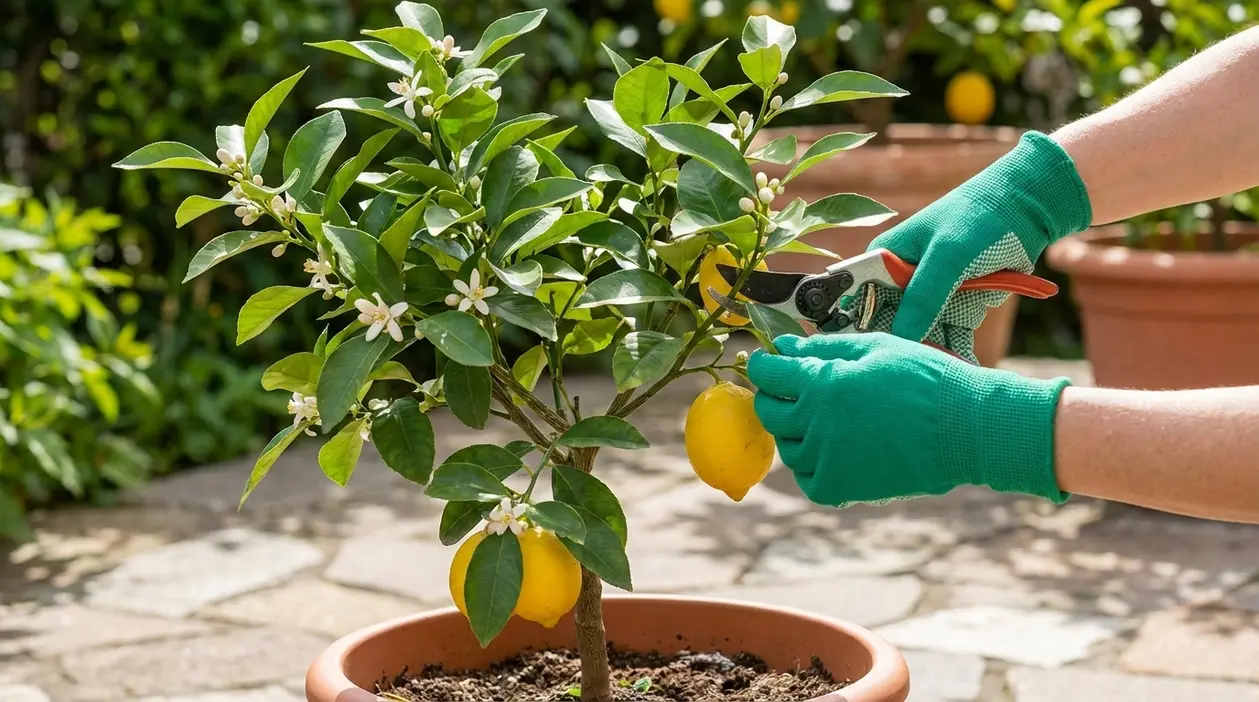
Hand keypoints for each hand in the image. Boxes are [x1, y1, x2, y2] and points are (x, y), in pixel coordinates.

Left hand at [747, 333, 1070, 506]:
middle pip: (768, 412)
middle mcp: (815, 423)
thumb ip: (825, 347)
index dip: (763, 365)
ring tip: (823, 420)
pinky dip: (812, 465)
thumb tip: (786, 347)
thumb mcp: (875, 348)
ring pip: (787, 447)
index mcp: (821, 383)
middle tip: (790, 390)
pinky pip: (807, 478)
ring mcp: (824, 459)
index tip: (767, 363)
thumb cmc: (925, 379)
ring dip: (794, 432)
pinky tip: (833, 450)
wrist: (965, 428)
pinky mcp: (839, 488)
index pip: (768, 373)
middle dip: (772, 397)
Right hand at [862, 131, 1091, 360]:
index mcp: (885, 259)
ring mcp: (931, 294)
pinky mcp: (957, 304)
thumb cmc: (979, 218)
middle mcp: (903, 279)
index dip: (864, 330)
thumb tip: (899, 340)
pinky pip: (950, 335)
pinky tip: (964, 368)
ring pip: (922, 335)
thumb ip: (921, 299)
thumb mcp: (946, 258)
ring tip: (945, 374)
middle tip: (919, 371)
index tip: (875, 358)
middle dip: (907, 348)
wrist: (1029, 209)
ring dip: (935, 354)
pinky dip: (958, 351)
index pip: (861, 301)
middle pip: (892, 325)